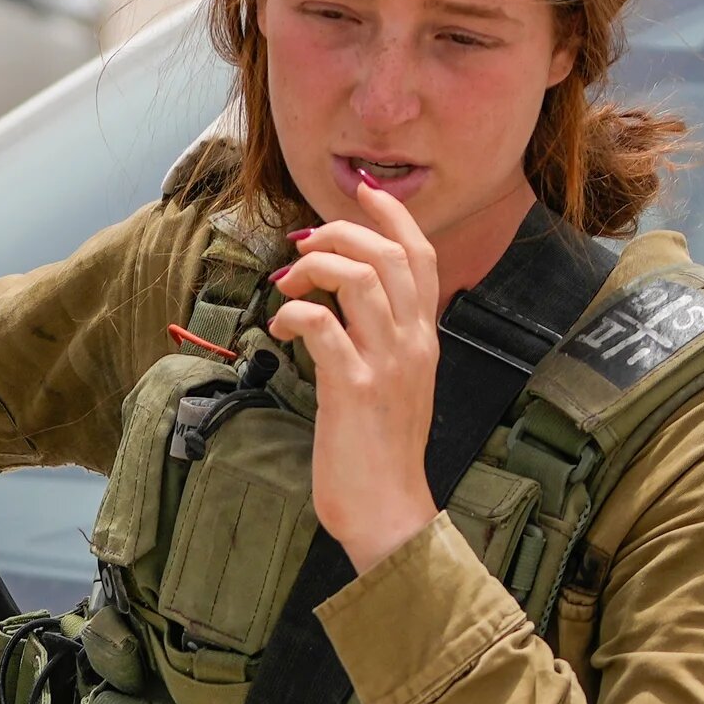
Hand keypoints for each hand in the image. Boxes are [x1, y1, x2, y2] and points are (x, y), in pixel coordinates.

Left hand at [267, 177, 442, 573]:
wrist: (389, 511)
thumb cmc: (380, 452)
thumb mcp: (393, 385)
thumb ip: (380, 344)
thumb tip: (340, 309)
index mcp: (423, 338)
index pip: (420, 257)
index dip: (392, 217)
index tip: (363, 192)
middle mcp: (412, 342)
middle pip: (388, 254)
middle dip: (339, 235)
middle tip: (301, 250)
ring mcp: (386, 364)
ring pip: (359, 277)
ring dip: (313, 268)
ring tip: (287, 286)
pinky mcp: (352, 388)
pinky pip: (322, 324)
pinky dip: (293, 313)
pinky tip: (279, 330)